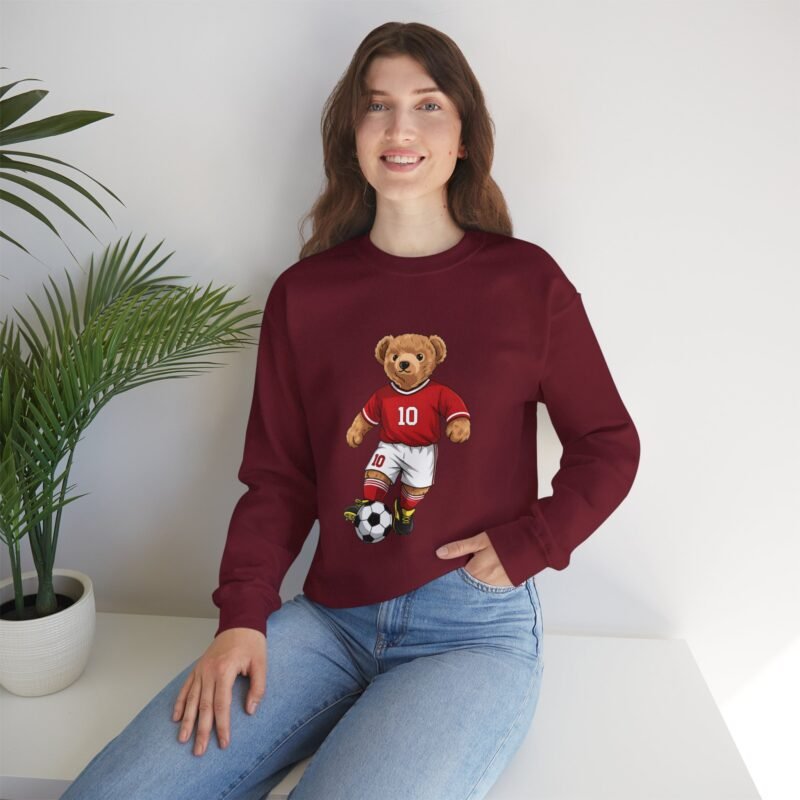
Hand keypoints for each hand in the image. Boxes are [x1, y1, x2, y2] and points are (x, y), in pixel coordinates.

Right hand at [172, 627, 266, 755]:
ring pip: (191, 699)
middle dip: (201, 730)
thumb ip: (258, 688)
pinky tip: (176, 717)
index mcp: (225, 671)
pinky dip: (179, 703)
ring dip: (187, 721)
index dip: (222, 725)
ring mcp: (201, 670)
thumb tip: (250, 710)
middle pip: (203, 706)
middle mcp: (209, 672)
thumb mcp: (261, 663)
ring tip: (182, 739)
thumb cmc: (252, 642)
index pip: (222, 705)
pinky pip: (186, 687)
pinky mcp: (198, 668)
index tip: (223, 742)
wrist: (240, 622)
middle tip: (199, 751)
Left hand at [436, 531, 513, 586]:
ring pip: (482, 581)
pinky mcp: (509, 585)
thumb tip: (439, 554)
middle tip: (477, 557)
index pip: (458, 573)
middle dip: (469, 569)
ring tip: (488, 559)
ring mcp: (498, 585)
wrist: (535, 543)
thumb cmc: (506, 539)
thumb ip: (460, 548)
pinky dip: (493, 576)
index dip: (458, 564)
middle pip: (470, 578)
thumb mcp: (481, 539)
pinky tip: (498, 565)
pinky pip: (494, 583)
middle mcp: (485, 582)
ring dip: (481, 574)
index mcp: (476, 571)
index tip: (460, 558)